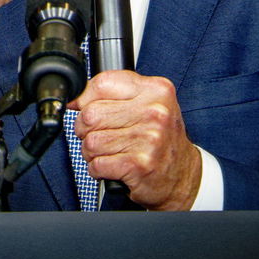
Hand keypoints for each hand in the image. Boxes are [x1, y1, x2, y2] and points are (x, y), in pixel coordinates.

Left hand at [73, 69, 202, 210]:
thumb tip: (75, 97)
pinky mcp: (139, 165)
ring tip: (108, 152)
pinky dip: (97, 169)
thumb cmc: (161, 138)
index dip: (85, 98)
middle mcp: (155, 112)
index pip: (102, 83)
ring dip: (91, 152)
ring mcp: (148, 139)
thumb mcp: (150, 104)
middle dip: (85, 129)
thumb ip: (118, 94)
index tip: (84, 107)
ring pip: (91, 142)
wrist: (183, 175)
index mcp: (156, 90)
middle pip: (91, 114)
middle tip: (98, 134)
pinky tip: (112, 166)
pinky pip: (97, 164)